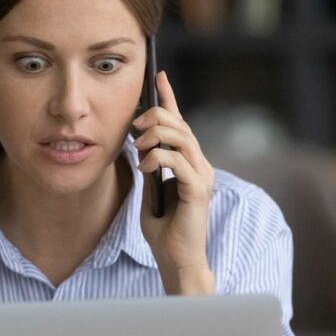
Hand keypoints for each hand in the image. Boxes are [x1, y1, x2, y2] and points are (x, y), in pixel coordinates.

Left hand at [132, 70, 214, 294]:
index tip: (158, 76)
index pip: (180, 122)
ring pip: (182, 137)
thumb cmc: (164, 229)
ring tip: (138, 147)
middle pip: (180, 124)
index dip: (169, 97)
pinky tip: (146, 167)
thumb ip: (149, 165)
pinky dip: (158, 158)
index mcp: (190, 162)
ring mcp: (202, 176)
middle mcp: (200, 165)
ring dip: (156, 136)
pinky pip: (179, 161)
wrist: (176, 260)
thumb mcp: (150, 189)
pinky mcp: (198, 190)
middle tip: (134, 127)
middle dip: (155, 117)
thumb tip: (138, 143)